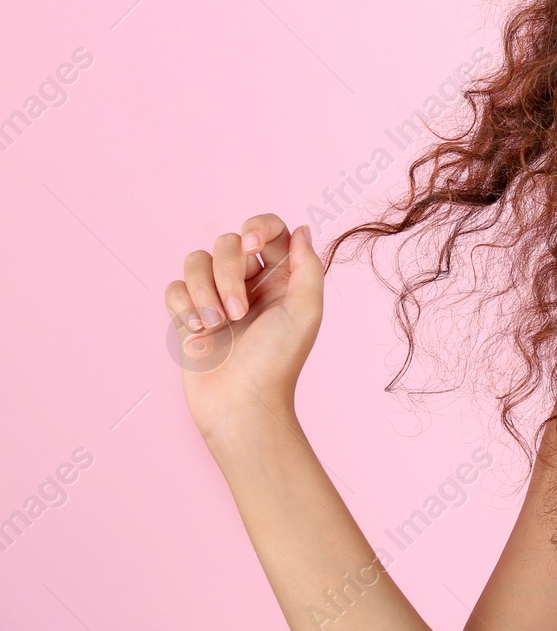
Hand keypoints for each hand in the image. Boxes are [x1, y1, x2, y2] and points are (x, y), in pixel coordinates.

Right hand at [164, 215, 323, 438]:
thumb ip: (308, 266)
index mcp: (282, 277)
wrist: (240, 403)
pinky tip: (198, 331)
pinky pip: (174, 287)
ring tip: (216, 325)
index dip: (257, 227)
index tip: (252, 247)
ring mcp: (216, 296)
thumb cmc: (277, 359)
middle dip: (227, 274)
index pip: (268, 229)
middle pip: (227, 243)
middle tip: (238, 313)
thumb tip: (302, 229)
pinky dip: (184, 306)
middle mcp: (250, 282)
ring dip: (203, 292)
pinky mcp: (188, 314)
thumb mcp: (306, 310)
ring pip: (196, 260)